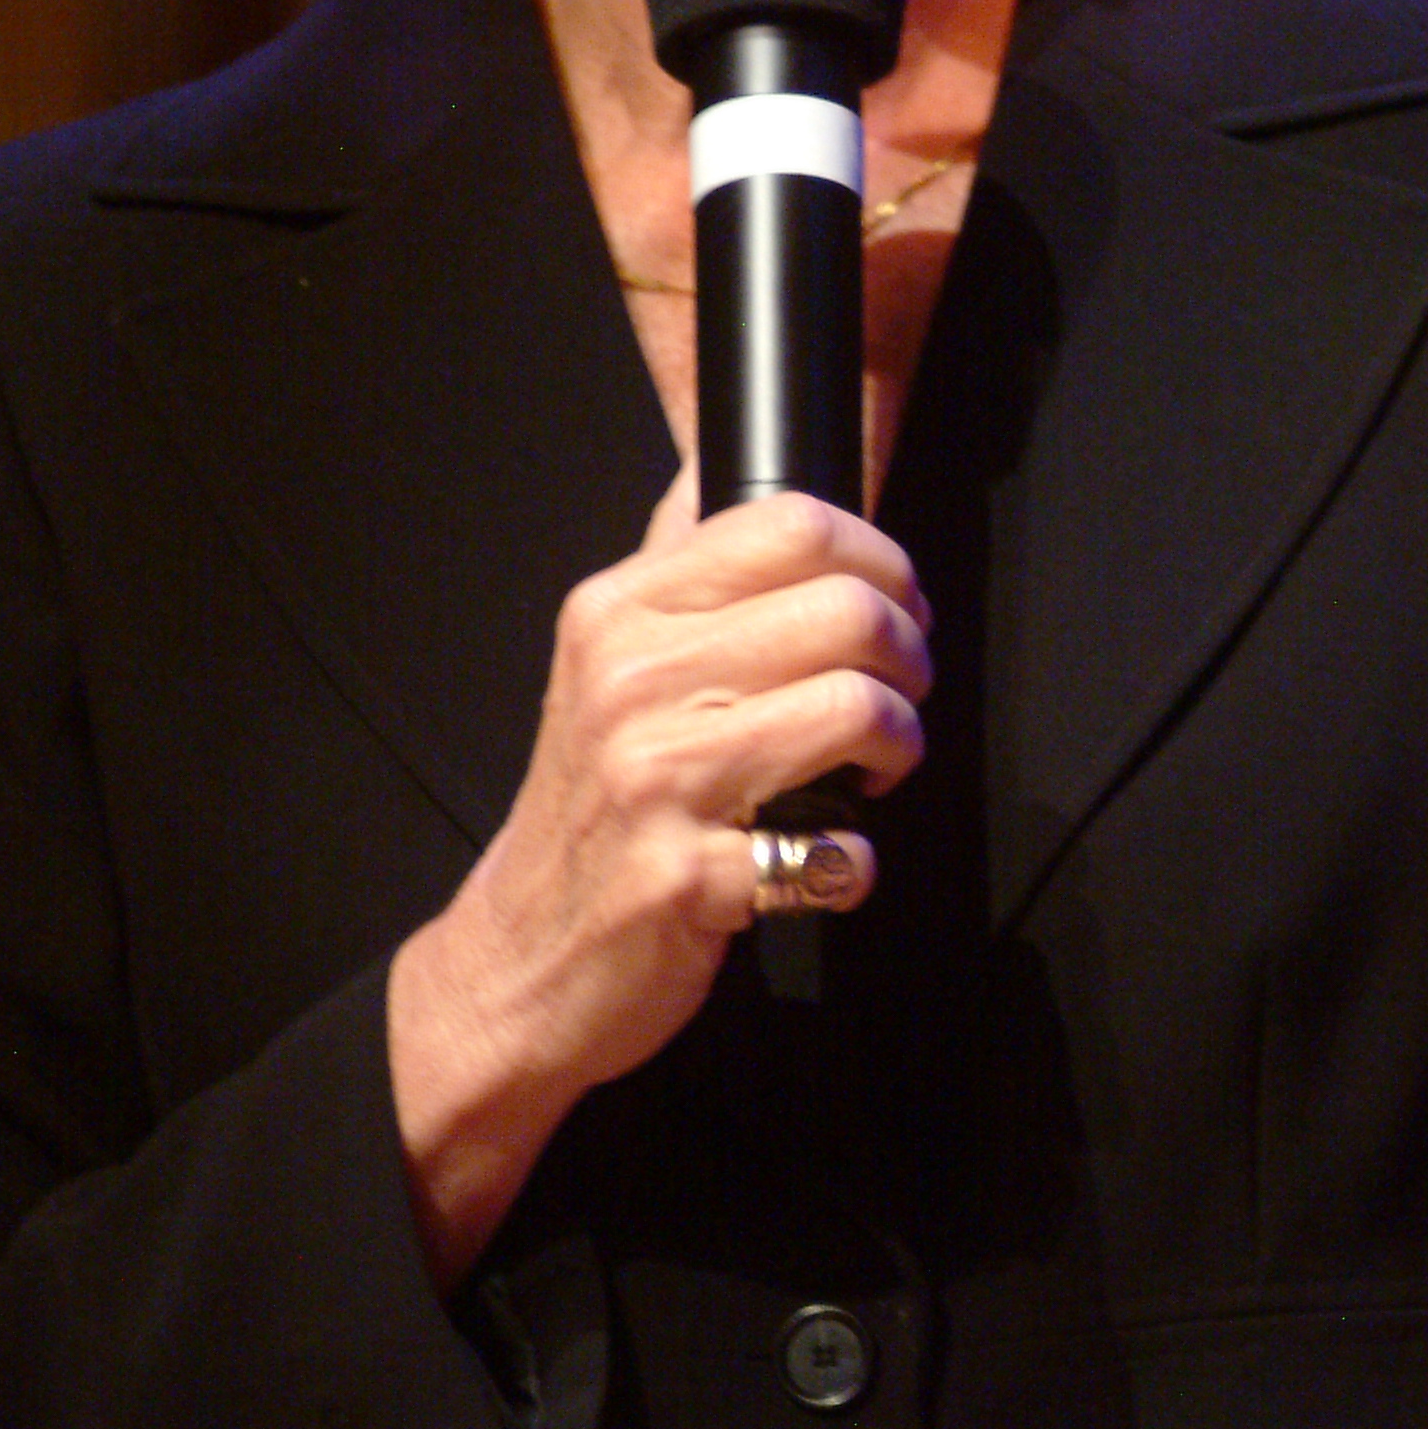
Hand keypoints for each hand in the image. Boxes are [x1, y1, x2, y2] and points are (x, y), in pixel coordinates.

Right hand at [386, 467, 930, 1278]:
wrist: (517, 959)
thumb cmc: (589, 807)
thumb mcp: (601, 665)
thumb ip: (667, 570)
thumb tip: (710, 469)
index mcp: (618, 611)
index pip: (790, 522)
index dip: (881, 558)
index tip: (897, 604)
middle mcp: (629, 681)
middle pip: (846, 610)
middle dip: (909, 657)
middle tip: (898, 698)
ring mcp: (653, 780)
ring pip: (855, 709)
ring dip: (897, 749)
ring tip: (871, 773)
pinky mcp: (685, 878)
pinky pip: (835, 851)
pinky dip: (852, 864)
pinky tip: (819, 863)